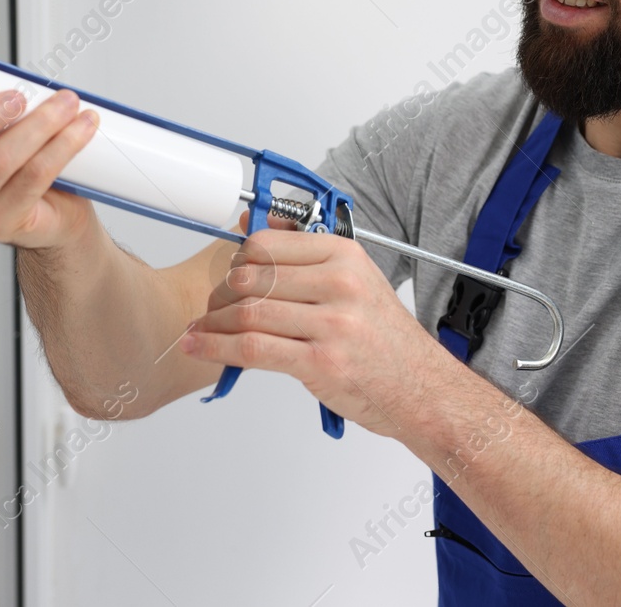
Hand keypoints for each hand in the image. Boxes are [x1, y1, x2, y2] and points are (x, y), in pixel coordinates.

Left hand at [179, 225, 450, 438]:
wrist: (421, 389)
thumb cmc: (386, 341)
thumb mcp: (357, 283)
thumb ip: (308, 259)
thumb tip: (251, 231)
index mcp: (345, 255)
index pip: (268, 244)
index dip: (236, 259)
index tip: (226, 273)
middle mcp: (339, 283)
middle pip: (251, 277)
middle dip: (219, 294)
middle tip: (210, 306)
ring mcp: (331, 323)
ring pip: (247, 313)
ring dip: (211, 323)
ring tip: (199, 329)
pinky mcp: (320, 362)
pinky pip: (252, 349)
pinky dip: (216, 347)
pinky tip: (200, 347)